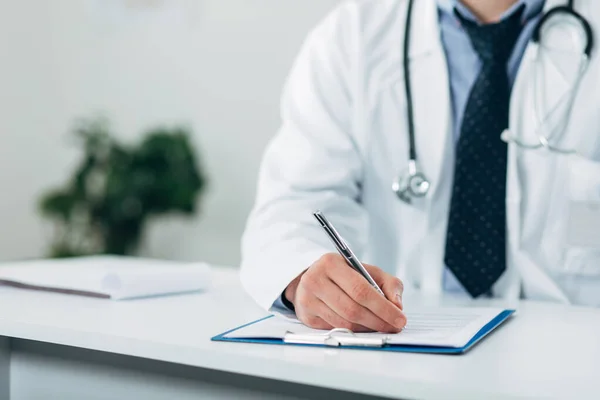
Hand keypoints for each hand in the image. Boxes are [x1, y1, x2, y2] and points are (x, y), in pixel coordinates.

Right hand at [284, 253, 406, 332]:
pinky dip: (354, 331)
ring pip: (344, 323)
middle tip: (394, 326)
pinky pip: (335, 329)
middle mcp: (315, 280)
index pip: (361, 290)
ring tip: (381, 326)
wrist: (313, 278)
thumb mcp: (366, 270)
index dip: (383, 307)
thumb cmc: (343, 274)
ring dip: (367, 328)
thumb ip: (388, 283)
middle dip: (378, 321)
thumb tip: (397, 305)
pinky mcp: (306, 315)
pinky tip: (364, 326)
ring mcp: (308, 299)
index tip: (399, 318)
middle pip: (352, 309)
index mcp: (331, 263)